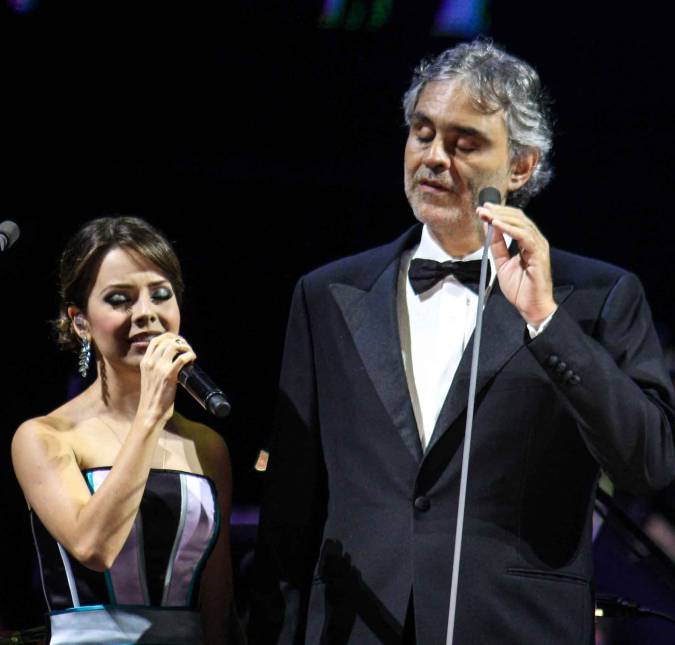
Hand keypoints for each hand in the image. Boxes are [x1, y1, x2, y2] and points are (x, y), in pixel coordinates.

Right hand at [137, 333, 196, 425]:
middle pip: (166, 341)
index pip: (155, 341)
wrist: (150, 411)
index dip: (169, 337)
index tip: (178, 341)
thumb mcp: (149, 377)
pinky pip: (182, 358)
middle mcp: (150, 362)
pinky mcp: (169, 375)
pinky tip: (192, 359)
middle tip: (187, 348)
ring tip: (190, 353)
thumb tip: (172, 360)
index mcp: (144, 362)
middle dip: (180, 341)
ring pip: (174, 346)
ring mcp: (159, 368)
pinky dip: (190, 355)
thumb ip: (156, 367)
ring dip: (186, 347)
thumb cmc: (153, 397)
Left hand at [477, 203, 556, 326]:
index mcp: (528, 242)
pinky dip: (510, 229)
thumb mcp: (502, 264)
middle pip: (518, 218)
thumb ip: (497, 246)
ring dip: (502, 217)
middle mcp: (535, 241)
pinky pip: (524, 236)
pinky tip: (497, 225)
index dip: (499, 213)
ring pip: (521, 224)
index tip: (483, 209)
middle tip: (483, 208)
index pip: (514, 221)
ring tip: (487, 214)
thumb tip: (489, 228)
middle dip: (499, 211)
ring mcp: (538, 246)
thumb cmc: (520, 288)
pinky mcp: (539, 254)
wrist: (531, 306)